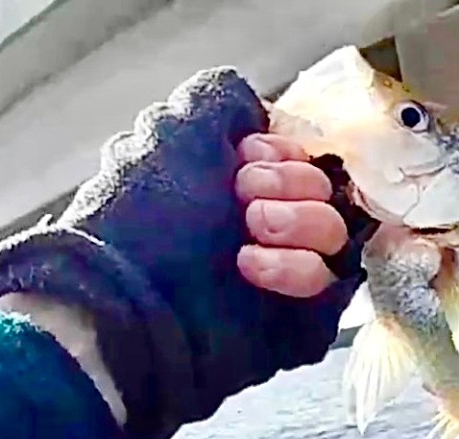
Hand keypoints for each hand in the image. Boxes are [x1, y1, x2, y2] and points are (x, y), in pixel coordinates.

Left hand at [0, 68, 375, 438]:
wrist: (124, 306)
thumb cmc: (139, 220)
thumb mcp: (172, 132)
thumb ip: (218, 100)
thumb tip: (257, 107)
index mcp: (234, 182)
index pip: (300, 155)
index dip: (284, 151)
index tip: (248, 156)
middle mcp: (263, 223)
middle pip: (325, 189)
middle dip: (290, 185)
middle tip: (245, 199)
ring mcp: (284, 272)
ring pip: (335, 234)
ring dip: (298, 224)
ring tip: (249, 235)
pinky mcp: (299, 318)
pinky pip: (331, 285)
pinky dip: (296, 270)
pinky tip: (252, 268)